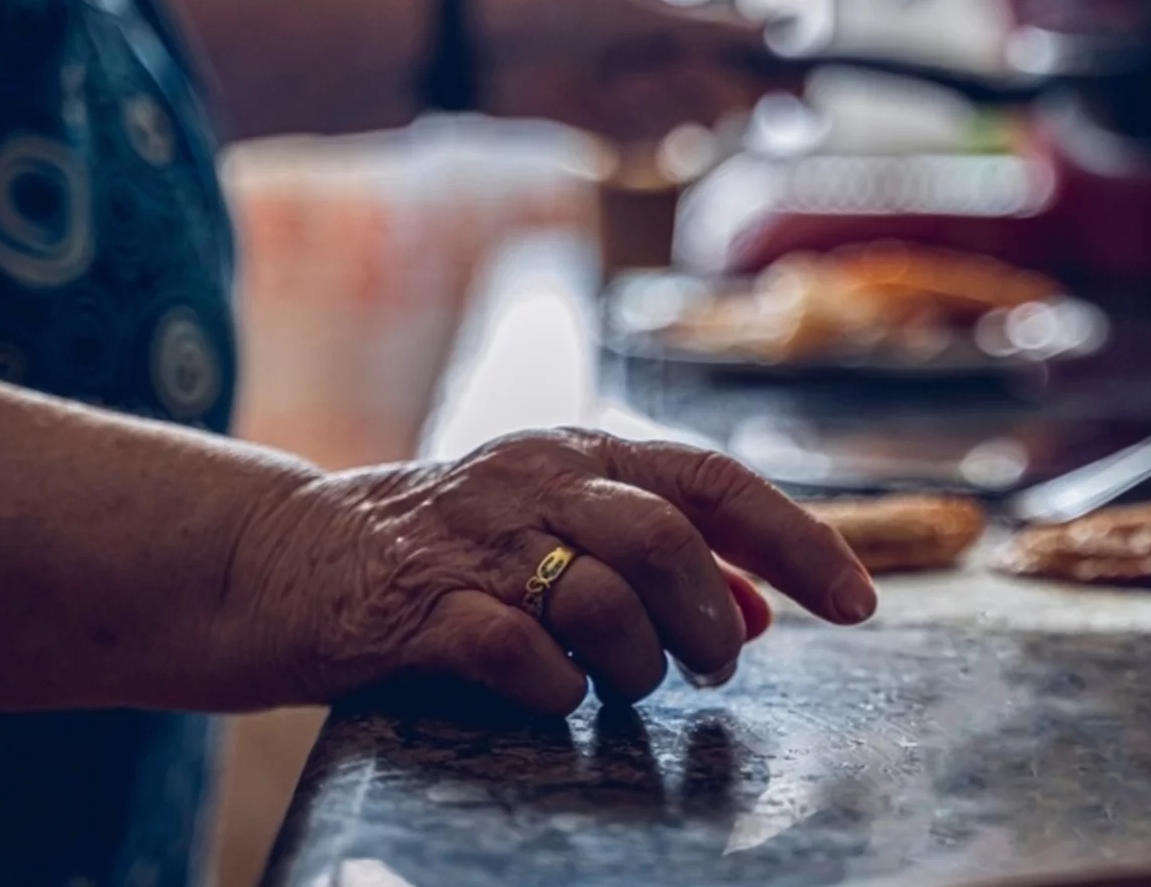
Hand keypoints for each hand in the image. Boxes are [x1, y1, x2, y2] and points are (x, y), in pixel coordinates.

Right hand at [233, 430, 876, 714]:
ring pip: (599, 592)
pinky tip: (557, 697)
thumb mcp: (560, 534)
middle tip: (713, 669)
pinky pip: (515, 648)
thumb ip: (661, 563)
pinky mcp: (415, 603)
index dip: (799, 541)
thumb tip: (762, 611)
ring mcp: (473, 539)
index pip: (713, 481)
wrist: (291, 559)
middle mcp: (534, 478)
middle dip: (711, 615)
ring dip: (641, 659)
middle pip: (664, 533)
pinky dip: (558, 686)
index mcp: (581, 453)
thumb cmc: (451, 554)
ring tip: (635, 686)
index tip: (859, 605)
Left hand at [473, 0, 794, 144]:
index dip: (782, 76)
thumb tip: (779, 26)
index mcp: (682, 29)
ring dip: (661, 117)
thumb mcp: (636, 14)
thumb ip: (707, 29)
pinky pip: (653, 159)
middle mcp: (672, 71)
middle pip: (730, 102)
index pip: (752, 55)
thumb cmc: (553, 13)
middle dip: (713, 97)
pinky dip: (634, 145)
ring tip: (616, 88)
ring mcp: (645, 111)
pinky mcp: (618, 146)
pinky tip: (600, 121)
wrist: (479, 55)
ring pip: (692, 133)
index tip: (804, 89)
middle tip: (681, 83)